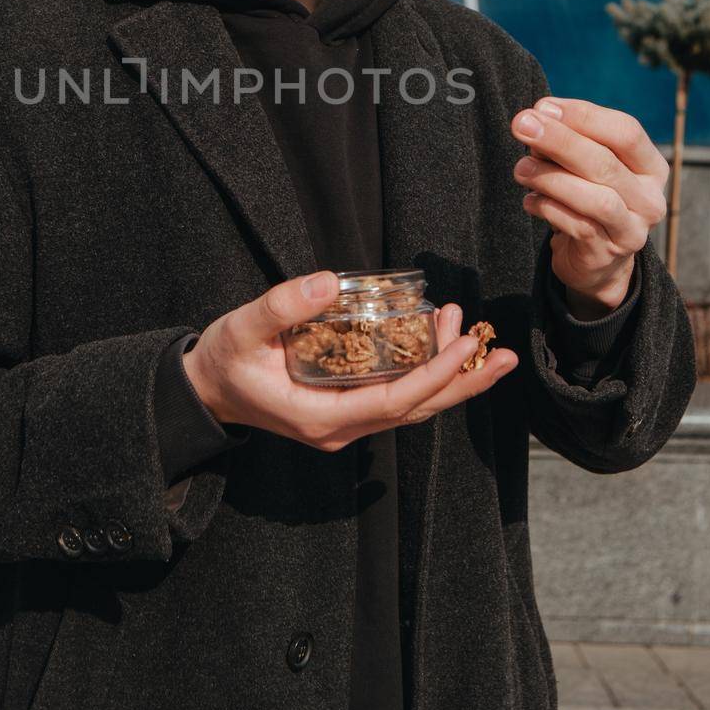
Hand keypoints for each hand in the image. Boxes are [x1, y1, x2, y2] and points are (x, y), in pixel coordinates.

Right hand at [183, 272, 517, 451]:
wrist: (203, 391)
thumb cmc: (222, 360)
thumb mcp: (242, 328)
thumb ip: (282, 306)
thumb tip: (327, 280)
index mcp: (323, 417)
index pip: (396, 401)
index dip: (435, 373)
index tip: (466, 343)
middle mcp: (341, 429)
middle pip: (417, 411)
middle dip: (461, 381)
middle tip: (505, 354)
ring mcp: (344, 423)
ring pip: (411, 407)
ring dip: (447, 375)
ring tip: (478, 338)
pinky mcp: (344, 410)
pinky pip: (395, 397)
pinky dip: (423, 373)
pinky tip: (440, 347)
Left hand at [511, 95, 669, 314]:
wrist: (595, 259)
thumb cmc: (589, 196)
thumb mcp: (586, 166)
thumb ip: (568, 142)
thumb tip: (537, 120)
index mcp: (651, 166)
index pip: (626, 131)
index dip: (583, 116)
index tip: (543, 107)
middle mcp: (650, 198)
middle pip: (605, 162)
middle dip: (559, 140)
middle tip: (522, 124)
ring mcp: (633, 228)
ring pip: (595, 198)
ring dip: (551, 178)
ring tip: (521, 169)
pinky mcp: (608, 252)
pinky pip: (577, 226)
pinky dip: (549, 208)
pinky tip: (529, 200)